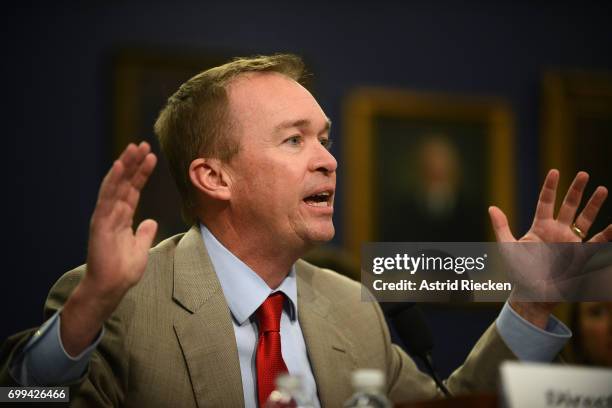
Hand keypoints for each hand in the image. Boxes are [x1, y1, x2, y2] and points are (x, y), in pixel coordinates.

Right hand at [84, 141, 157, 298]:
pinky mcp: (100, 223)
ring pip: (115, 185)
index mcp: (122, 218)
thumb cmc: (123, 271)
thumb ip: (144, 233)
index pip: (133, 189)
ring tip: (134, 147)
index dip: (141, 173)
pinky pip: (107, 198)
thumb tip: (151, 222)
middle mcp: (112, 213)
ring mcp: (105, 216)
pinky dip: (113, 181)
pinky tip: (120, 165)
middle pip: (124, 182)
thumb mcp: (140, 248)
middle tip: (143, 144)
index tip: (152, 157)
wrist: (111, 288)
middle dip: (133, 163)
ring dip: (125, 165)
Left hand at [488, 170, 610, 327]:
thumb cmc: (518, 273)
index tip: (555, 171)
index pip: (546, 202)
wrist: (533, 295)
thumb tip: (491, 207)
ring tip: (602, 189)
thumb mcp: (507, 248)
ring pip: (585, 219)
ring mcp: (571, 242)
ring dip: (594, 205)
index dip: (550, 187)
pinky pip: (598, 242)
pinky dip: (608, 234)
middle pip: (569, 206)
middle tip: (584, 174)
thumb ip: (501, 227)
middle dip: (576, 190)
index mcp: (540, 227)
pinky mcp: (582, 255)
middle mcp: (557, 231)